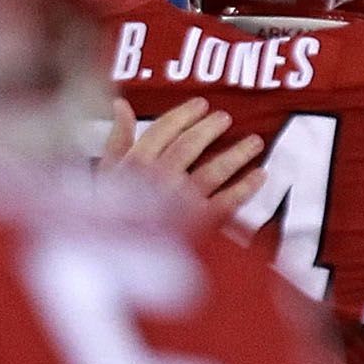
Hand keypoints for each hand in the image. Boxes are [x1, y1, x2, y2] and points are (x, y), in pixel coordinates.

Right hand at [105, 97, 267, 215]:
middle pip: (190, 145)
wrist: (114, 259)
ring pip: (213, 170)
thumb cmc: (105, 215)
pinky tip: (259, 175)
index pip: (162, 131)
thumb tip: (120, 104)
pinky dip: (245, 187)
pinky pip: (226, 201)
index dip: (184, 114)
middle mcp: (157, 179)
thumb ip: (116, 140)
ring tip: (254, 142)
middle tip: (225, 118)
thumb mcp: (104, 175)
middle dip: (211, 128)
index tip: (201, 105)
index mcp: (133, 166)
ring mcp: (178, 201)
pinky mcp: (196, 223)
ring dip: (238, 154)